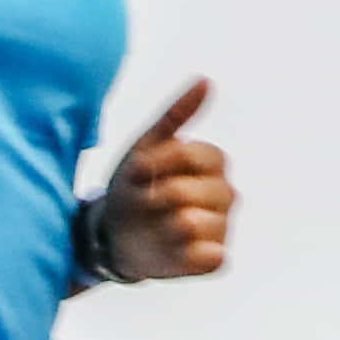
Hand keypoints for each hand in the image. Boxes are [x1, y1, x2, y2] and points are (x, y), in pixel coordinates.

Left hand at [86, 79, 231, 281]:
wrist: (115, 235)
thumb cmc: (133, 186)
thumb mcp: (145, 147)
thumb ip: (176, 116)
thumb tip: (206, 80)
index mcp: (212, 162)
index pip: (188, 155)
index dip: (155, 165)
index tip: (138, 172)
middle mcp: (225, 194)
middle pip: (185, 193)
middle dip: (152, 198)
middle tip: (144, 202)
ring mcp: (221, 226)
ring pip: (192, 224)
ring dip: (158, 226)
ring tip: (153, 226)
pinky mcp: (214, 258)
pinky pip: (212, 258)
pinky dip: (188, 255)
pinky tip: (171, 247)